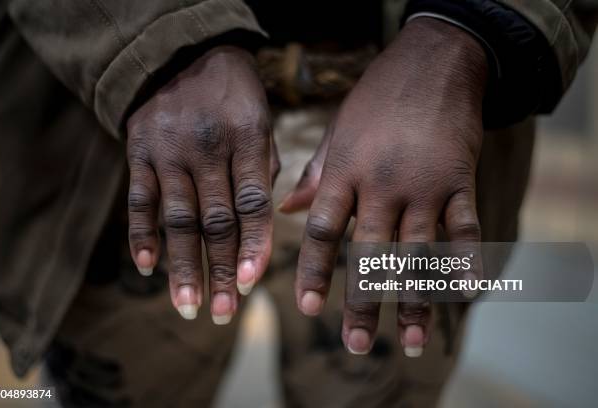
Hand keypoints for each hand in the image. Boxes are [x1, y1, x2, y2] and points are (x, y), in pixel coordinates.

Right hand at [126, 46, 278, 323]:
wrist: (182, 53)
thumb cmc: (234, 97)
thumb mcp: (262, 121)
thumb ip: (264, 170)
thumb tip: (265, 223)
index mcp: (247, 138)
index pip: (252, 202)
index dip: (253, 245)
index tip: (251, 284)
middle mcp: (206, 147)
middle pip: (214, 220)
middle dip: (219, 270)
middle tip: (222, 313)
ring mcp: (169, 151)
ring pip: (176, 218)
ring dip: (181, 266)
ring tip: (187, 306)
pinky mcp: (139, 151)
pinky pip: (139, 199)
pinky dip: (141, 235)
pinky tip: (146, 267)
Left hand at [292, 18, 487, 355]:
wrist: (432, 62)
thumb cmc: (377, 99)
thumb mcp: (337, 131)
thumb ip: (315, 175)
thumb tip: (285, 211)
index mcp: (345, 171)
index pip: (322, 230)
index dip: (312, 271)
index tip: (306, 307)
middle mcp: (381, 184)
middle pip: (368, 253)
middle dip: (361, 302)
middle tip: (354, 344)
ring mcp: (423, 184)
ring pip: (416, 252)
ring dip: (413, 300)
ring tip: (408, 341)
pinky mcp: (459, 180)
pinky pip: (464, 228)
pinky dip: (464, 262)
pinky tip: (462, 296)